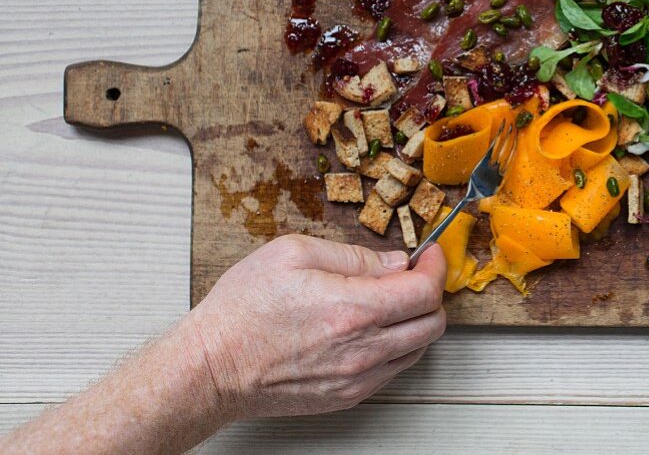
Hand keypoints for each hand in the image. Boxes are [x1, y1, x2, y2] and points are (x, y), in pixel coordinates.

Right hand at [183, 234, 446, 418]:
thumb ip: (354, 256)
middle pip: (433, 323)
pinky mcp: (348, 396)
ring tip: (392, 299)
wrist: (212, 367)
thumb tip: (395, 262)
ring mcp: (357, 378)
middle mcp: (363, 349)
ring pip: (419, 348)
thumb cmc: (243, 310)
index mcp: (353, 309)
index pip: (425, 291)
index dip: (435, 266)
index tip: (429, 254)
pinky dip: (398, 345)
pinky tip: (374, 327)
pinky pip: (394, 369)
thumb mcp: (294, 253)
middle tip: (414, 274)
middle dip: (431, 292)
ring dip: (417, 320)